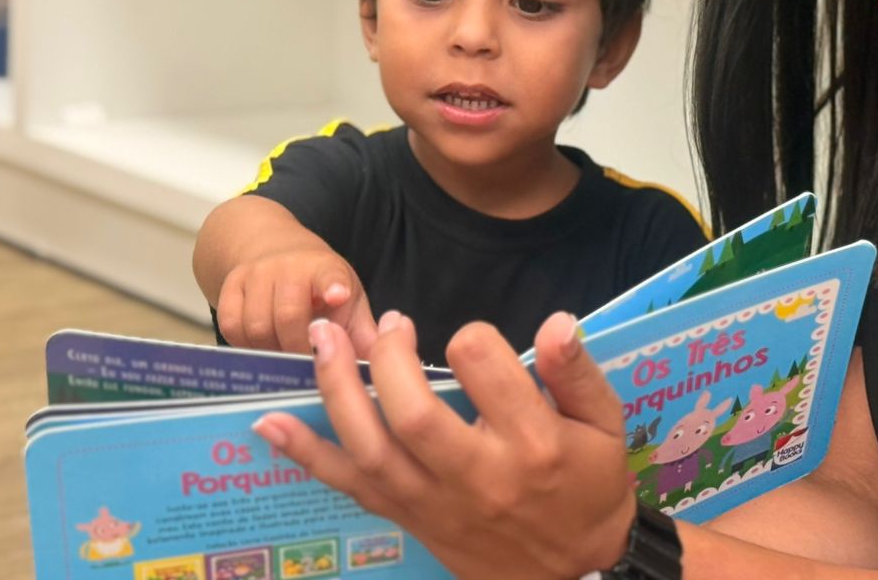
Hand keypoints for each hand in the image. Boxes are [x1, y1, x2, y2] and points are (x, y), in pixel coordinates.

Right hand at [215, 249, 376, 356]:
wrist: (275, 252)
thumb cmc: (320, 286)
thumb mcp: (349, 300)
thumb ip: (363, 334)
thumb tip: (384, 370)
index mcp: (324, 268)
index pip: (329, 274)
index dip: (332, 285)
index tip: (339, 296)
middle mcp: (287, 267)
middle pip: (288, 316)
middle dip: (298, 348)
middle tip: (307, 367)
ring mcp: (255, 275)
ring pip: (257, 327)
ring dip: (271, 351)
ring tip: (284, 358)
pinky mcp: (230, 287)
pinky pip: (232, 328)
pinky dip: (246, 345)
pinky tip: (262, 348)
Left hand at [252, 311, 636, 579]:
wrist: (570, 570)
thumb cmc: (589, 484)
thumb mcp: (606, 424)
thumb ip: (578, 373)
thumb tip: (555, 322)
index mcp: (533, 444)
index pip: (486, 373)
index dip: (472, 339)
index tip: (470, 337)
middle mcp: (477, 476)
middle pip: (413, 413)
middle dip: (389, 357)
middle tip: (389, 322)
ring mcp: (435, 503)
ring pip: (372, 448)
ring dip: (337, 389)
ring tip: (323, 338)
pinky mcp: (408, 518)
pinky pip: (350, 486)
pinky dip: (307, 454)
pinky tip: (272, 422)